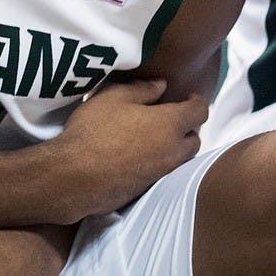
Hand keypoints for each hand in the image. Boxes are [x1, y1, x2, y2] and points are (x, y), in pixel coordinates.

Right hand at [47, 77, 207, 221]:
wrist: (75, 177)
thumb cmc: (95, 131)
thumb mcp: (113, 98)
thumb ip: (141, 89)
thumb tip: (161, 86)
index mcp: (170, 124)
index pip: (199, 112)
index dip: (197, 102)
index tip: (187, 98)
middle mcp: (173, 151)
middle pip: (194, 139)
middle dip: (187, 128)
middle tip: (170, 118)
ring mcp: (162, 173)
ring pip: (181, 159)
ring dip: (175, 147)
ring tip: (155, 137)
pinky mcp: (148, 189)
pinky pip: (164, 172)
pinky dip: (160, 162)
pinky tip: (139, 156)